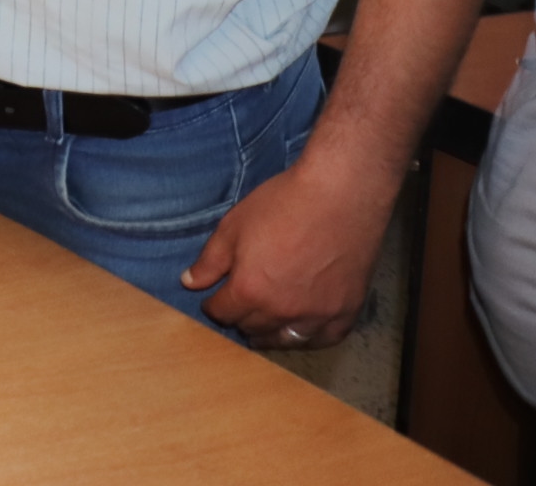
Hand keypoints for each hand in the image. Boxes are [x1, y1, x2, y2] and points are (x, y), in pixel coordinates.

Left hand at [181, 151, 395, 348]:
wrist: (340, 196)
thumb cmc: (282, 205)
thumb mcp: (233, 226)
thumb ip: (210, 261)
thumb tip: (189, 283)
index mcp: (250, 290)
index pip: (223, 313)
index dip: (214, 306)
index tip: (213, 301)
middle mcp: (282, 311)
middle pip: (252, 328)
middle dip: (240, 319)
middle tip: (239, 310)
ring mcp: (317, 316)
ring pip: (285, 340)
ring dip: (270, 335)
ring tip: (263, 330)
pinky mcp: (345, 313)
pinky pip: (324, 340)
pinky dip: (309, 339)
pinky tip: (301, 332)